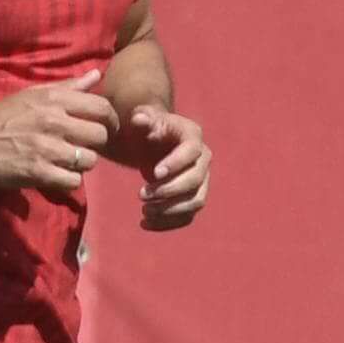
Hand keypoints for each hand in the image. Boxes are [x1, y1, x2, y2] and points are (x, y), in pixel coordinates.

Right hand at [0, 80, 115, 195]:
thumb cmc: (0, 116)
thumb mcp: (32, 94)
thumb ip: (68, 87)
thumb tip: (97, 76)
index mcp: (54, 99)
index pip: (102, 108)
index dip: (110, 121)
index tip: (105, 128)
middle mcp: (53, 121)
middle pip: (100, 136)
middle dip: (94, 144)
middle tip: (81, 147)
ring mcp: (46, 148)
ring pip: (90, 160)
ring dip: (81, 164)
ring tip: (65, 161)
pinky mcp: (37, 172)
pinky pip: (73, 181)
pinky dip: (67, 181)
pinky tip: (55, 174)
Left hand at [115, 100, 212, 227]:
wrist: (151, 143)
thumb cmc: (145, 129)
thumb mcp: (141, 120)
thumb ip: (141, 118)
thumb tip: (140, 119)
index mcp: (193, 136)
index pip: (192, 152)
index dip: (176, 164)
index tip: (154, 173)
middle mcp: (203, 159)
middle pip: (195, 180)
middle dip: (169, 190)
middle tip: (141, 195)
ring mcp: (202, 180)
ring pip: (196, 201)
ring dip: (170, 210)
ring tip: (144, 211)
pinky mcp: (193, 198)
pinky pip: (187, 216)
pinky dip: (168, 223)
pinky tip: (144, 224)